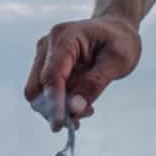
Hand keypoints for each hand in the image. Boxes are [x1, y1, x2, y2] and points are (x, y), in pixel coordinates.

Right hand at [23, 15, 142, 131]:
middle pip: (36, 88)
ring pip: (37, 94)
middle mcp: (47, 45)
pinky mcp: (45, 66)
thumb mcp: (118, 61)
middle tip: (83, 116)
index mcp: (64, 37)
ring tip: (88, 108)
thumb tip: (74, 110)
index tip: (61, 125)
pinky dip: (60, 104)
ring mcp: (43, 56)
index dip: (54, 103)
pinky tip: (81, 104)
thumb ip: (95, 84)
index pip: (51, 76)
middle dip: (55, 108)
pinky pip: (45, 93)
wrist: (115, 29)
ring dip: (58, 109)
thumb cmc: (119, 41)